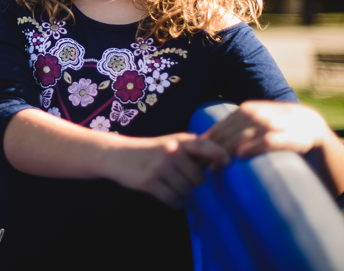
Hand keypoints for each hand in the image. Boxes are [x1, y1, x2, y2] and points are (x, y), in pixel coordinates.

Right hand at [107, 133, 229, 207]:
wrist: (117, 154)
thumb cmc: (149, 150)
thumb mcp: (170, 143)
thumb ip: (191, 150)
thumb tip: (221, 160)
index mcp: (179, 140)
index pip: (204, 145)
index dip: (218, 154)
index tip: (226, 162)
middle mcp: (171, 151)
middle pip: (198, 178)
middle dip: (193, 183)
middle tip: (181, 179)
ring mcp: (160, 167)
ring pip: (186, 191)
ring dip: (182, 193)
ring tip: (171, 185)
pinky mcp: (150, 182)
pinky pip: (173, 200)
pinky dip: (175, 202)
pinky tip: (170, 197)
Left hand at [202, 101, 327, 158]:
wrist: (316, 131)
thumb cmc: (280, 132)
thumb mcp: (257, 126)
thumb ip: (237, 130)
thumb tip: (206, 142)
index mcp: (249, 109)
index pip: (223, 125)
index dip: (210, 141)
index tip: (199, 157)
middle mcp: (260, 113)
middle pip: (231, 131)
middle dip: (216, 148)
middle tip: (206, 166)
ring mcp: (276, 123)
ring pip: (245, 135)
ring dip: (229, 149)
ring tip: (218, 165)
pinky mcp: (292, 136)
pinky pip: (270, 141)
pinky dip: (255, 146)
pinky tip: (242, 154)